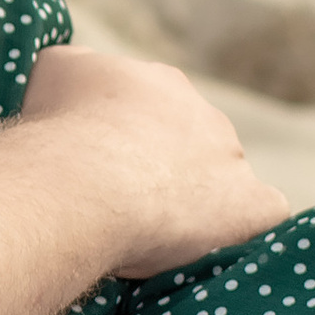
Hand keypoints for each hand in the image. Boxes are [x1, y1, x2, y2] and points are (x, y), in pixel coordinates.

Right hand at [17, 45, 285, 275]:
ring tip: (155, 234)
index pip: (152, 110)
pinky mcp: (254, 204)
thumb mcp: (52, 73)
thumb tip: (77, 74)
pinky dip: (240, 230)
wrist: (83, 179)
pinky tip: (209, 245)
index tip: (103, 168)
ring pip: (225, 180)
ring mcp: (233, 159)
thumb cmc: (59, 131)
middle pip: (192, 145)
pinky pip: (262, 215)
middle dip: (164, 172)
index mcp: (158, 83)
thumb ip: (74, 68)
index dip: (128, 142)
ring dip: (200, 202)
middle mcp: (203, 114)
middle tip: (123, 205)